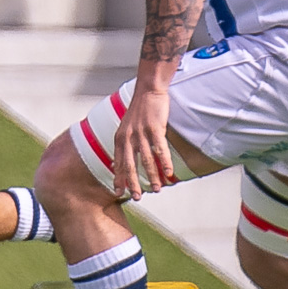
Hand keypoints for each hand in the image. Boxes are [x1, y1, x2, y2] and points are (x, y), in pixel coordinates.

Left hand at [109, 84, 175, 200]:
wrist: (148, 91)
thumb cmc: (139, 110)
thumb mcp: (126, 127)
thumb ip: (124, 144)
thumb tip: (121, 160)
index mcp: (120, 138)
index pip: (118, 163)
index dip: (118, 178)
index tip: (118, 192)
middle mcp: (128, 137)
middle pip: (130, 165)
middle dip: (133, 183)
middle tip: (137, 197)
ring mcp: (141, 133)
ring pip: (147, 160)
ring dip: (152, 176)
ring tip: (157, 189)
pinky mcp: (155, 128)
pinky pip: (160, 149)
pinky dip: (165, 162)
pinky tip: (169, 173)